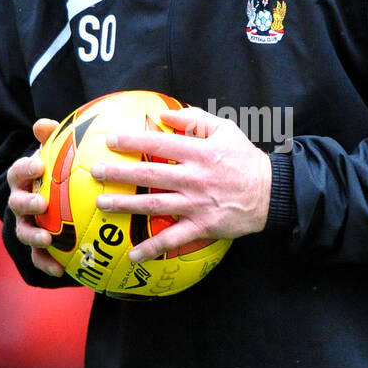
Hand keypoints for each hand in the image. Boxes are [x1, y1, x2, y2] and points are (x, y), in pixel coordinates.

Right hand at [7, 118, 63, 276]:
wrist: (64, 203)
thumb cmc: (62, 174)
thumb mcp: (59, 156)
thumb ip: (53, 140)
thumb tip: (43, 124)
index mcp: (25, 180)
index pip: (19, 171)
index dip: (26, 168)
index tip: (39, 165)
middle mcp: (21, 203)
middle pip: (17, 203)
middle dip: (26, 203)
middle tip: (41, 203)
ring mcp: (26, 226)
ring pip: (23, 232)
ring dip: (33, 235)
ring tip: (47, 239)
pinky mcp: (37, 248)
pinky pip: (38, 258)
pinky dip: (47, 264)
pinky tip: (61, 269)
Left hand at [90, 105, 272, 261]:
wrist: (271, 192)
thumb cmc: (245, 159)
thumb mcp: (226, 130)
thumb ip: (195, 119)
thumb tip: (165, 114)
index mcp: (199, 152)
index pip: (159, 144)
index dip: (133, 141)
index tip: (110, 141)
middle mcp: (195, 178)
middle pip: (150, 175)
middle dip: (120, 173)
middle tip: (96, 172)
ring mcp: (197, 204)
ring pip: (156, 205)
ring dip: (126, 206)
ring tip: (102, 204)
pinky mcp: (203, 225)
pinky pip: (174, 238)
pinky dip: (153, 247)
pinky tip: (134, 254)